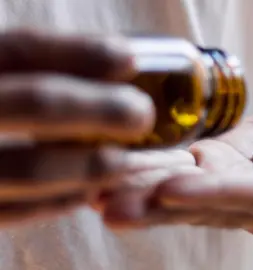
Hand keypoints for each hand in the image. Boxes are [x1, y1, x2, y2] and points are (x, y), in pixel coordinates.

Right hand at [0, 30, 155, 224]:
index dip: (79, 52)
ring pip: (26, 166)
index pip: (19, 50)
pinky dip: (54, 201)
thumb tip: (107, 68)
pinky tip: (84, 192)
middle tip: (142, 115)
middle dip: (98, 109)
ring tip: (125, 160)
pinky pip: (9, 211)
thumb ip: (23, 70)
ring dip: (87, 164)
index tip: (128, 58)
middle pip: (34, 103)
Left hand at [102, 83, 252, 234]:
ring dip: (139, 192)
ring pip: (180, 193)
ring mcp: (227, 187)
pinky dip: (142, 171)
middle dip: (159, 204)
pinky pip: (173, 172)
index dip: (218, 193)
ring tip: (92, 190)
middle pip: (204, 204)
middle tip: (109, 204)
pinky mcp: (208, 169)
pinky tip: (106, 167)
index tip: (176, 187)